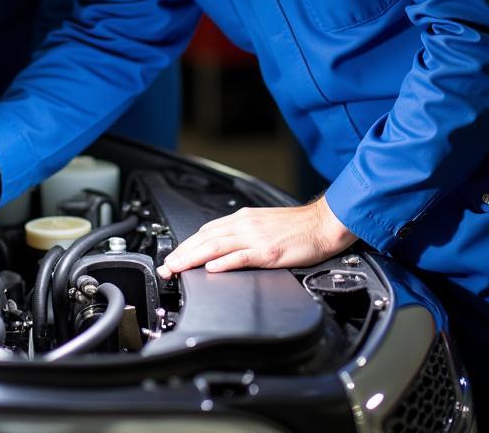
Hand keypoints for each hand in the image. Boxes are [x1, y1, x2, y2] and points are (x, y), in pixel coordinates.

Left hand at [157, 196, 356, 277]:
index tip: (172, 257)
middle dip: (182, 253)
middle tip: (166, 267)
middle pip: (206, 239)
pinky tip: (212, 269)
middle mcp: (245, 225)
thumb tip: (223, 248)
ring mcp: (256, 238)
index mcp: (242, 219)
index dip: (186, 245)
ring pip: (217, 247)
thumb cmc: (297, 227)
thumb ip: (242, 234)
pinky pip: (242, 257)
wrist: (322, 223)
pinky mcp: (268, 252)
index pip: (206, 231)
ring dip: (193, 258)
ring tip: (178, 268)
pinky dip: (224, 262)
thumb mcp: (263, 224)